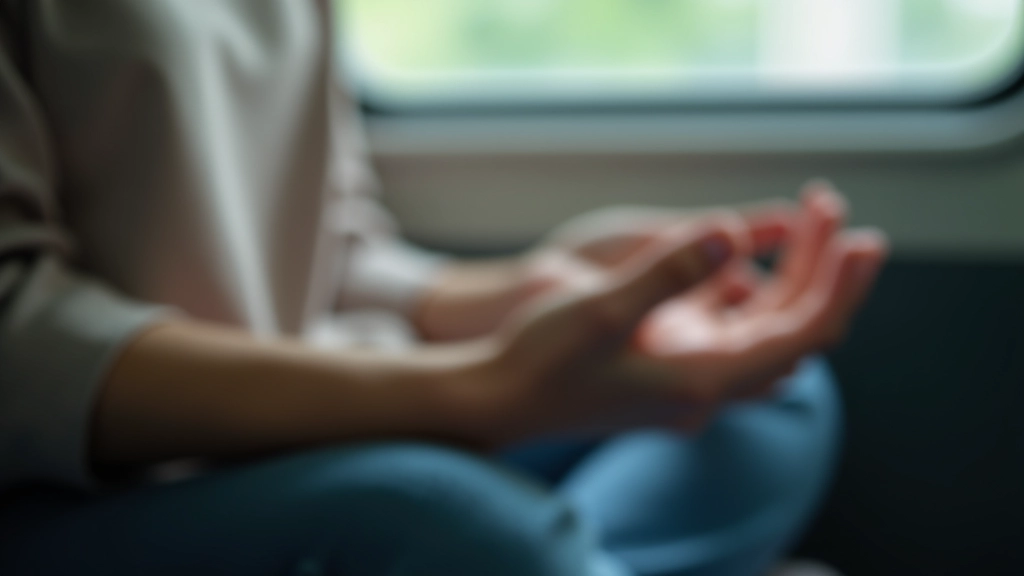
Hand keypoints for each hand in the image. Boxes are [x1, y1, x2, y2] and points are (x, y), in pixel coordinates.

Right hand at [443, 182, 885, 443]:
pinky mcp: (669, 373)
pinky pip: (734, 335)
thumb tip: (735, 233)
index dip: (838, 287)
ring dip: (789, 281)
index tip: (861, 238)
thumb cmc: (540, 361)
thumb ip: (670, 271)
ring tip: (804, 223)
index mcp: (700, 381)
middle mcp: (705, 389)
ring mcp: (689, 384)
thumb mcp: (600, 309)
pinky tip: (747, 262)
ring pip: (764, 334)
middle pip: (791, 332)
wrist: (498, 400)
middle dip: (820, 272)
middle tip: (832, 209)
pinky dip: (753, 296)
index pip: (800, 337)